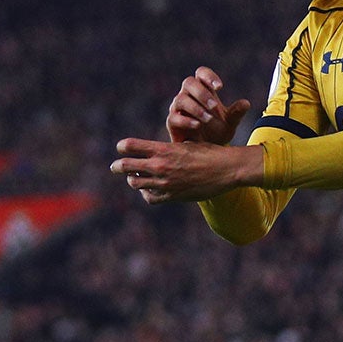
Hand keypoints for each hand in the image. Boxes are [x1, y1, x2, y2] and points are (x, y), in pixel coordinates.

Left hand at [112, 138, 264, 202]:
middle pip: (125, 166)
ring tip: (133, 178)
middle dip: (118, 166)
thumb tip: (158, 149)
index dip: (122, 146)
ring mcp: (166, 183)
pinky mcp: (173, 196)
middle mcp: (161, 166)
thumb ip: (169, 148)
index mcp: (163, 149)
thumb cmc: (209, 153)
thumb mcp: (187, 144)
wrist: (227, 169)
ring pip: (136, 183)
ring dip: (132, 180)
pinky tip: (147, 190)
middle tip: (116, 166)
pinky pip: (150, 197)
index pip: (130, 146)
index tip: (121, 148)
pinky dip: (145, 193)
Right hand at [167, 67, 254, 144]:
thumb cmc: (216, 132)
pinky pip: (174, 117)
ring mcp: (178, 108)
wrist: (205, 150)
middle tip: (214, 106)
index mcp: (203, 90)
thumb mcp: (230, 123)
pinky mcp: (172, 122)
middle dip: (202, 93)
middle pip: (189, 83)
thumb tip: (246, 103)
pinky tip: (198, 125)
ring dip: (196, 108)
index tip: (220, 87)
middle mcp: (188, 95)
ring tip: (209, 119)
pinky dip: (186, 120)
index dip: (208, 76)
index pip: (201, 73)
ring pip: (181, 99)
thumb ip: (236, 113)